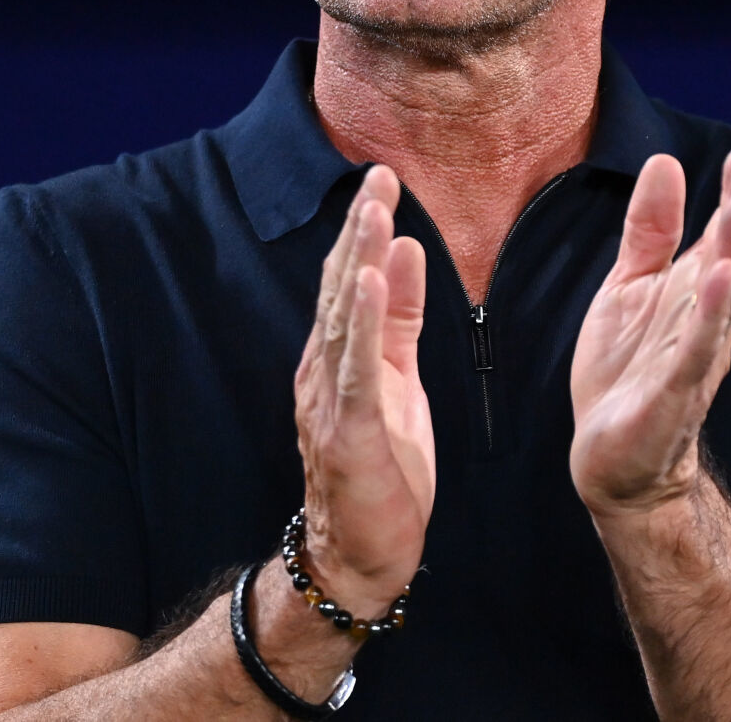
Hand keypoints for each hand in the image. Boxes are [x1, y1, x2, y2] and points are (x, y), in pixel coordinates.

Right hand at [292, 165, 434, 616]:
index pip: (348, 279)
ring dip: (358, 261)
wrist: (360, 556)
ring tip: (373, 212)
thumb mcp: (398, 381)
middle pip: (340, 288)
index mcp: (337, 357)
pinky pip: (355, 370)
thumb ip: (400, 319)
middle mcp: (324, 370)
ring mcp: (330, 400)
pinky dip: (361, 324)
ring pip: (345, 320)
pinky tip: (367, 284)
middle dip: (359, 229)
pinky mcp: (348, 432)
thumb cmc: (382, 469)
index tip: (380, 178)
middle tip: (378, 174)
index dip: (362, 228)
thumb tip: (406, 250)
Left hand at [569, 146, 730, 515]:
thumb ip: (649, 229)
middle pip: (729, 260)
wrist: (612, 461)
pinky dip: (708, 314)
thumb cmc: (625, 370)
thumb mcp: (628, 286)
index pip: (720, 237)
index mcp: (692, 293)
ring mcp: (691, 357)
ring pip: (719, 300)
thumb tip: (665, 162)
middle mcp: (702, 321)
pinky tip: (720, 278)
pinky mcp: (672, 393)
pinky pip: (695, 350)